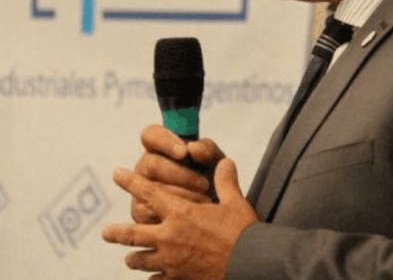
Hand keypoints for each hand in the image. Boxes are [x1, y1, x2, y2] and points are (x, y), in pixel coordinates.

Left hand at [102, 158, 258, 279]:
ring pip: (140, 260)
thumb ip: (226, 181)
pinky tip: (151, 279)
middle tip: (103, 232)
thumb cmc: (242, 231)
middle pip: (132, 234)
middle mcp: (169, 237)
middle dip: (115, 232)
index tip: (116, 173)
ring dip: (133, 258)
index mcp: (180, 213)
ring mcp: (171, 262)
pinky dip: (152, 279)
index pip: (148, 193)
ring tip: (128, 259)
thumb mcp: (235, 201)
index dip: (130, 182)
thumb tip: (226, 161)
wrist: (250, 264)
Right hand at [132, 125, 224, 222]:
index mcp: (160, 146)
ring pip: (151, 189)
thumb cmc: (213, 177)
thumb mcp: (215, 161)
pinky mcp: (139, 212)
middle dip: (180, 174)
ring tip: (205, 201)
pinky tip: (193, 216)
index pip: (151, 134)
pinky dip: (174, 215)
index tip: (184, 152)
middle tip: (204, 183)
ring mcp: (138, 188)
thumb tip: (194, 148)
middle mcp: (146, 165)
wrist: (216, 211)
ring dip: (182, 195)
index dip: (165, 141)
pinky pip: (150, 212)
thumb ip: (207, 149)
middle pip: (151, 163)